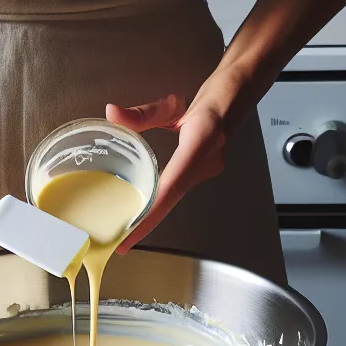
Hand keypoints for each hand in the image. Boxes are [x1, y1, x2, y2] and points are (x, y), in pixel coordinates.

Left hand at [105, 93, 232, 252]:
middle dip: (144, 224)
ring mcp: (206, 171)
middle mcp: (205, 164)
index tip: (129, 236)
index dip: (148, 216)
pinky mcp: (203, 173)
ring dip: (151, 216)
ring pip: (174, 199)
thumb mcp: (170, 106)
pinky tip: (142, 211)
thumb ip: (140, 113)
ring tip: (125, 233)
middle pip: (170, 200)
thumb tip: (111, 113)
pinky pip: (177, 193)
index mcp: (198, 145)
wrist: (234, 101)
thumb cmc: (205, 104)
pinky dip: (159, 204)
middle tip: (119, 244)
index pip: (169, 188)